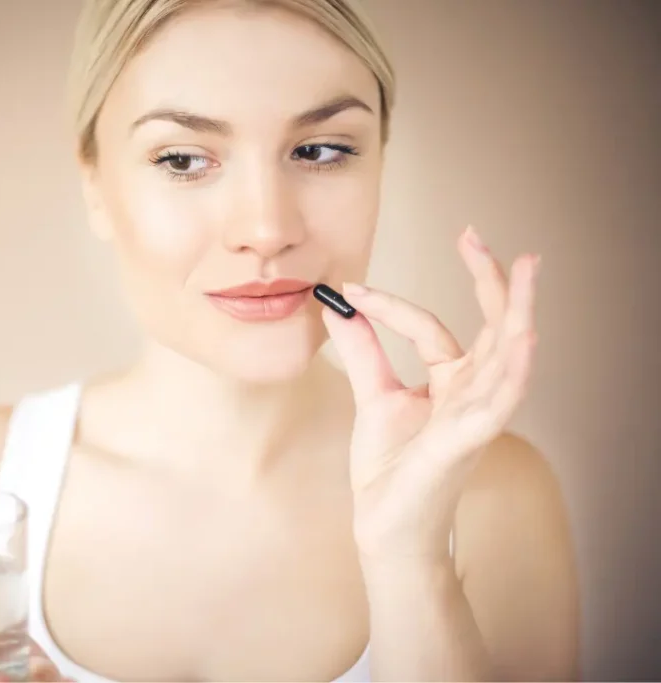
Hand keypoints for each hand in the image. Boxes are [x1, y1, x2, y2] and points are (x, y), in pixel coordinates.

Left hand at [323, 226, 539, 560]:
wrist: (384, 526)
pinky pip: (500, 403)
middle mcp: (472, 393)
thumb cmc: (389, 468)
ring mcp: (475, 416)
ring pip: (509, 357)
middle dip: (490, 280)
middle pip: (493, 327)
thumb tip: (340, 305)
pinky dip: (513, 371)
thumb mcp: (373, 396)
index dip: (390, 304)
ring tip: (527, 270)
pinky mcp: (468, 441)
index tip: (350, 287)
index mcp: (451, 382)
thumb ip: (364, 350)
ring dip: (519, 312)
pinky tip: (523, 340)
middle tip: (476, 234)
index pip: (431, 327)